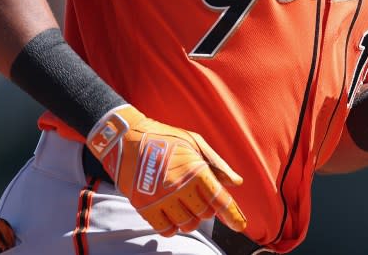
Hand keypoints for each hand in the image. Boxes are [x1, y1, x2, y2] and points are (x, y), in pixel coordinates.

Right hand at [85, 104, 246, 236]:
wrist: (127, 139)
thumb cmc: (165, 138)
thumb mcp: (195, 143)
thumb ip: (217, 165)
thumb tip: (236, 183)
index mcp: (196, 170)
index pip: (219, 200)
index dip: (232, 215)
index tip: (240, 225)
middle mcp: (180, 187)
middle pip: (204, 215)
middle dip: (206, 209)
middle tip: (198, 196)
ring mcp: (161, 199)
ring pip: (187, 224)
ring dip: (190, 218)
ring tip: (183, 203)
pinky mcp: (144, 207)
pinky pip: (165, 229)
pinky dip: (172, 227)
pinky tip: (171, 214)